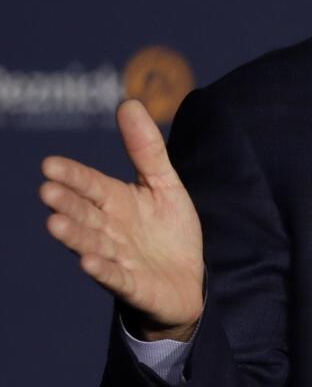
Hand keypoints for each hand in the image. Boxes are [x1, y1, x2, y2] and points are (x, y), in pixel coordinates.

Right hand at [39, 99, 204, 340]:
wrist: (189, 280)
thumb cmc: (168, 231)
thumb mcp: (163, 184)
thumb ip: (146, 149)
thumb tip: (128, 102)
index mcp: (116, 202)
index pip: (90, 185)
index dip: (73, 176)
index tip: (49, 164)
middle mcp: (110, 229)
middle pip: (85, 214)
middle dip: (67, 203)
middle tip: (47, 191)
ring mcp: (119, 258)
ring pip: (93, 244)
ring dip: (75, 236)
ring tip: (54, 224)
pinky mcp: (134, 285)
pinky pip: (116, 277)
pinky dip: (103, 270)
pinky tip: (89, 262)